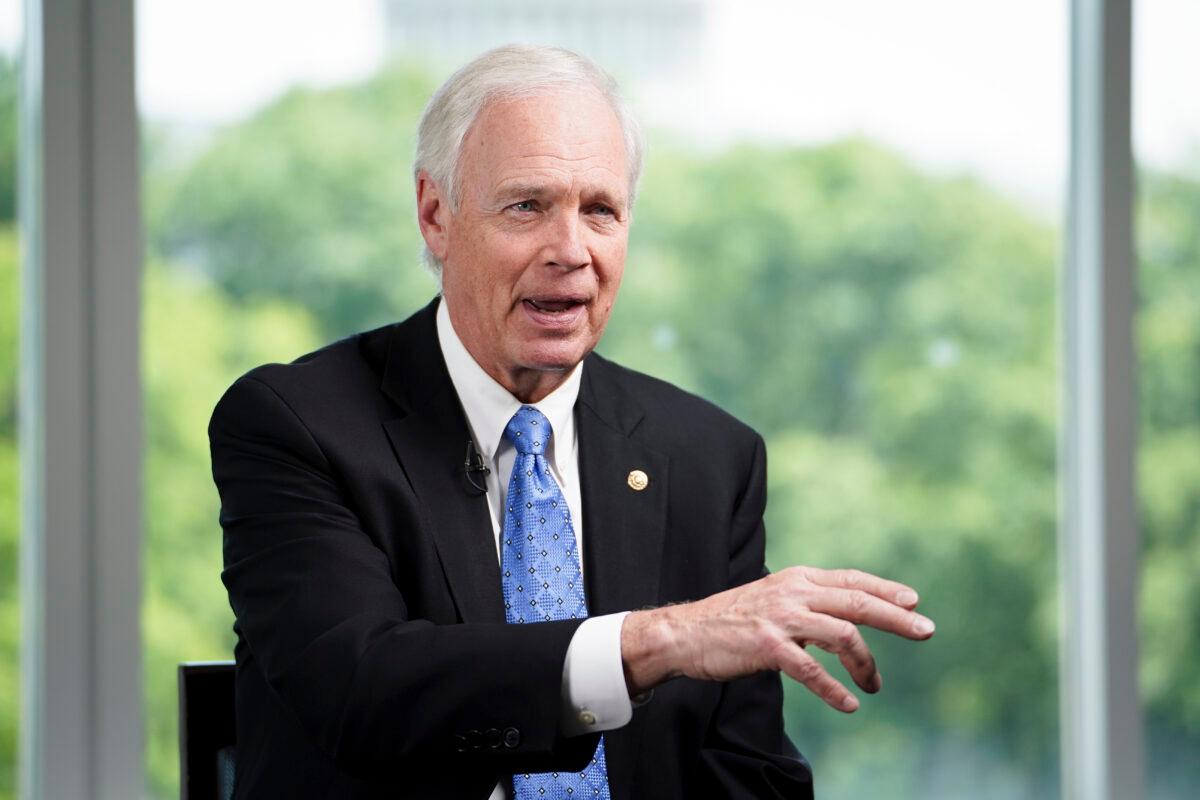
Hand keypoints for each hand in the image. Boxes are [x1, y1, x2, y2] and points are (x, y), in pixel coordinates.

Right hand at [620, 566, 933, 712]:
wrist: (685, 632)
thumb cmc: (731, 621)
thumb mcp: (773, 601)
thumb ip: (807, 606)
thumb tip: (846, 624)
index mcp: (796, 579)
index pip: (851, 580)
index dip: (885, 589)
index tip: (913, 601)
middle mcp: (793, 592)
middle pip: (857, 601)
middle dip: (897, 617)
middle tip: (926, 630)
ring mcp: (781, 618)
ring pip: (843, 634)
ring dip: (866, 662)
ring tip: (874, 684)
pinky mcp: (768, 646)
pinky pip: (812, 670)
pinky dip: (834, 689)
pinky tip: (849, 704)